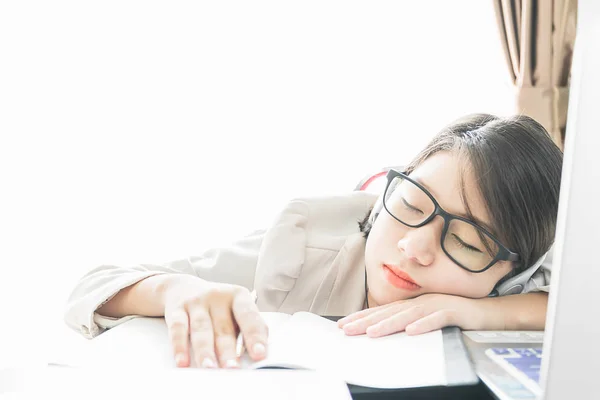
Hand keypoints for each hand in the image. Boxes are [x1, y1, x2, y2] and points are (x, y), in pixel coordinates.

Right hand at [161, 275, 267, 368]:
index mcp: (238, 296)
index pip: (249, 316)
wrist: (183, 287)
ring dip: (205, 351)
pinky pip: (177, 328)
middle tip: (233, 369)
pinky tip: (182, 362)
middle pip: (224, 327)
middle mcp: (218, 296)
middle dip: (228, 350)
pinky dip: (179, 346)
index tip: (259, 354)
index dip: (255, 335)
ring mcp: (197, 302)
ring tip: (209, 368)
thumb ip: (248, 327)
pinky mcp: (177, 309)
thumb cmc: (218, 305)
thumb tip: (260, 353)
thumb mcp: (236, 309)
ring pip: (201, 329)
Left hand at [337, 293, 486, 336]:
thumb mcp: (429, 319)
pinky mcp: (455, 312)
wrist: (491, 313)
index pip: (384, 311)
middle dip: (366, 321)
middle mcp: (422, 302)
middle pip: (390, 312)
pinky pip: (439, 318)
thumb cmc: (458, 317)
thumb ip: (410, 322)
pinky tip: (412, 331)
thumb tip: (386, 331)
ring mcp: (438, 305)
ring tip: (372, 333)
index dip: (363, 317)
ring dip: (389, 324)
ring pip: (409, 315)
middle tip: (347, 330)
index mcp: (414, 304)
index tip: (344, 325)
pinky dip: (425, 324)